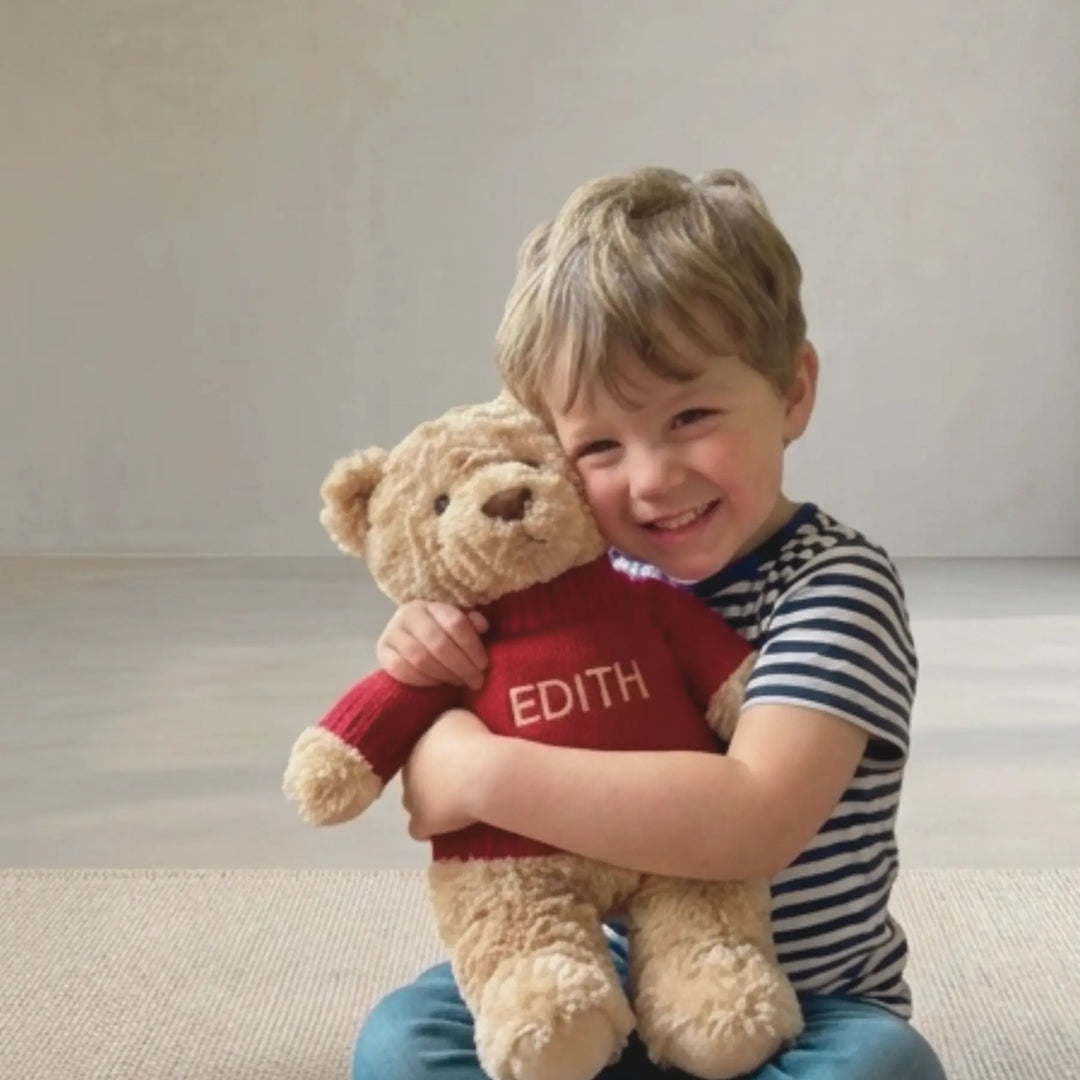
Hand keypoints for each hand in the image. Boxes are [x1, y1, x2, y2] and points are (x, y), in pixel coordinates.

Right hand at [376, 601, 488, 689]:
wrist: (408, 637)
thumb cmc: (438, 631)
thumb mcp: (456, 622)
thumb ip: (470, 623)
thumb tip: (483, 626)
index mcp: (430, 604)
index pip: (454, 623)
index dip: (472, 646)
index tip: (484, 665)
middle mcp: (407, 615)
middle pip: (438, 643)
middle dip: (462, 666)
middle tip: (476, 681)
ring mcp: (391, 633)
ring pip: (421, 659)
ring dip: (445, 675)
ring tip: (459, 682)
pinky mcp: (382, 653)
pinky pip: (402, 671)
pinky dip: (424, 680)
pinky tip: (438, 683)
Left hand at [401, 709, 495, 839]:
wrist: (483, 773)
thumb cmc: (474, 741)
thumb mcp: (457, 718)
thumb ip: (444, 726)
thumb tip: (445, 732)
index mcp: (417, 745)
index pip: (420, 754)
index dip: (437, 759)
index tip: (456, 762)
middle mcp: (408, 770)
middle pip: (415, 778)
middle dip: (431, 781)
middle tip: (458, 782)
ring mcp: (412, 798)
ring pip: (413, 803)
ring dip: (429, 804)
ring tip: (454, 806)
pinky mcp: (422, 822)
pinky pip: (418, 830)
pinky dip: (430, 829)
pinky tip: (444, 828)